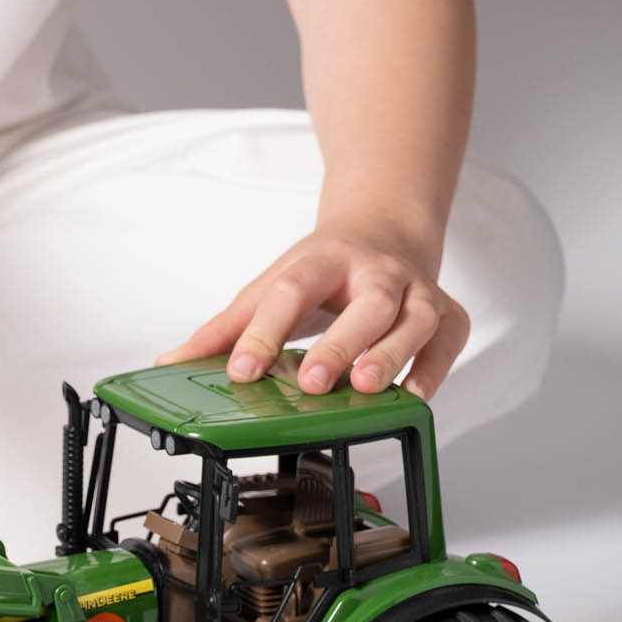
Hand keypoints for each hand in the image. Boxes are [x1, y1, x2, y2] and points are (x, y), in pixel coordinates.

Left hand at [158, 225, 468, 400]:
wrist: (385, 228)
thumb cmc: (325, 267)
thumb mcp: (271, 285)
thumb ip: (226, 328)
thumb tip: (171, 363)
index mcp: (322, 262)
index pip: (290, 293)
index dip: (264, 332)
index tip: (241, 370)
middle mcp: (375, 271)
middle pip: (365, 304)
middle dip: (340, 344)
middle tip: (315, 383)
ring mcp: (414, 290)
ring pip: (415, 319)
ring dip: (394, 354)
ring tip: (367, 387)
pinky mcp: (446, 311)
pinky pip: (449, 337)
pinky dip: (437, 365)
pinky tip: (415, 393)